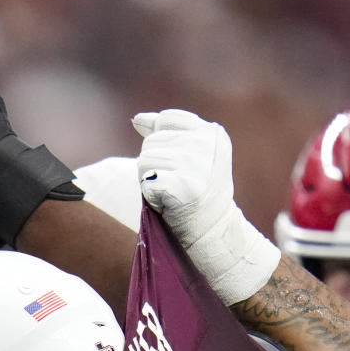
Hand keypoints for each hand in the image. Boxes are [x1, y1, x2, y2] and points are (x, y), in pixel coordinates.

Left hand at [132, 108, 233, 226]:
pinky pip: (146, 181)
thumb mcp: (190, 155)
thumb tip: (136, 119)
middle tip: (176, 184)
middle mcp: (207, 144)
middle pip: (151, 141)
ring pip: (144, 160)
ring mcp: (197, 165)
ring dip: (149, 181)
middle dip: (154, 165)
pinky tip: (168, 203)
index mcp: (212, 133)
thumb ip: (166, 133)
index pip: (166, 119)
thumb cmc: (198, 191)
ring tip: (171, 193)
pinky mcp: (184, 186)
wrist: (213, 231)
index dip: (161, 144)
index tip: (179, 165)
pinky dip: (150, 196)